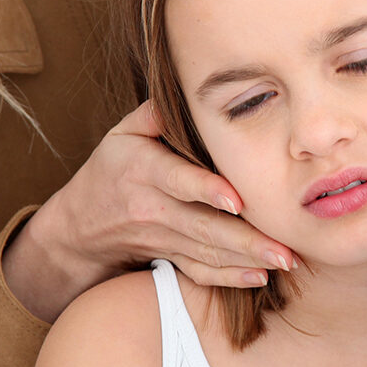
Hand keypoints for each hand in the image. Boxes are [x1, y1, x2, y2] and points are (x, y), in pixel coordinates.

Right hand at [3, 100, 295, 321]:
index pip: (177, 180)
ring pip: (208, 251)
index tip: (237, 200)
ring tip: (286, 259)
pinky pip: (200, 271)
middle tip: (285, 248)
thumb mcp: (121, 134)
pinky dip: (230, 277)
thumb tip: (187, 89)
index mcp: (142, 170)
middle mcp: (152, 208)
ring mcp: (161, 238)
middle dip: (245, 239)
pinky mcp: (168, 256)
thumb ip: (153, 113)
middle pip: (202, 226)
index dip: (206, 190)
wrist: (81, 225)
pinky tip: (261, 276)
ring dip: (248, 259)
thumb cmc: (111, 169)